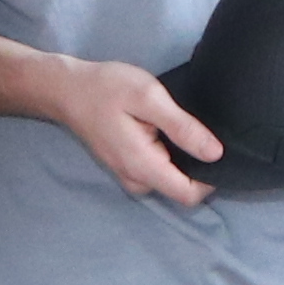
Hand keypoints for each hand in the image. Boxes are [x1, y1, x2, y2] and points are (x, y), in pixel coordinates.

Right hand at [48, 55, 225, 207]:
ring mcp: (128, 175)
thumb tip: (215, 153)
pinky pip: (156, 171)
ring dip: (181, 160)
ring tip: (180, 127)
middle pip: (180, 189)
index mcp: (143, 166)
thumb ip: (182, 127)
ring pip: (169, 180)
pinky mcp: (125, 166)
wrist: (67, 89)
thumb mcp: (149, 98)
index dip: (210, 179)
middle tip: (197, 131)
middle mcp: (136, 179)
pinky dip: (167, 156)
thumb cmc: (106, 88)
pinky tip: (164, 130)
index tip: (216, 150)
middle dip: (196, 168)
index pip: (189, 195)